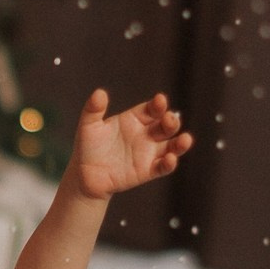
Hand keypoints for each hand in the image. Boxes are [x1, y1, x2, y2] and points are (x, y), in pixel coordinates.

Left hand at [71, 89, 191, 199]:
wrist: (84, 175)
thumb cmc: (87, 147)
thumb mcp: (88, 126)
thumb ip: (93, 110)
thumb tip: (99, 93)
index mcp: (134, 119)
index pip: (151, 109)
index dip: (158, 105)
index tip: (160, 100)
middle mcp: (146, 134)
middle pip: (165, 125)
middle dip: (171, 121)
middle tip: (170, 119)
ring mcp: (148, 153)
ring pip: (172, 146)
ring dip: (180, 143)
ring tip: (185, 139)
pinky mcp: (147, 171)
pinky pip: (163, 167)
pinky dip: (169, 164)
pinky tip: (170, 159)